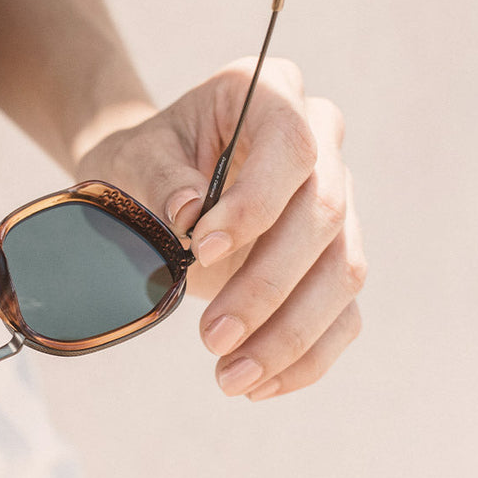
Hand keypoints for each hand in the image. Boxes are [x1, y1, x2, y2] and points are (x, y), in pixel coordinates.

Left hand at [75, 57, 364, 399]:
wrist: (150, 181)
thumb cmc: (142, 161)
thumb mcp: (132, 158)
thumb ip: (159, 178)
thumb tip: (190, 212)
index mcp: (270, 93)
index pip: (291, 146)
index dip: (257, 202)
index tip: (202, 248)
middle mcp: (319, 140)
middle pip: (324, 215)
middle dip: (268, 285)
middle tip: (211, 338)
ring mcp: (337, 199)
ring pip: (344, 271)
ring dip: (290, 333)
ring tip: (231, 377)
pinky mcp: (336, 258)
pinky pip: (344, 314)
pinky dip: (306, 357)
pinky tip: (260, 385)